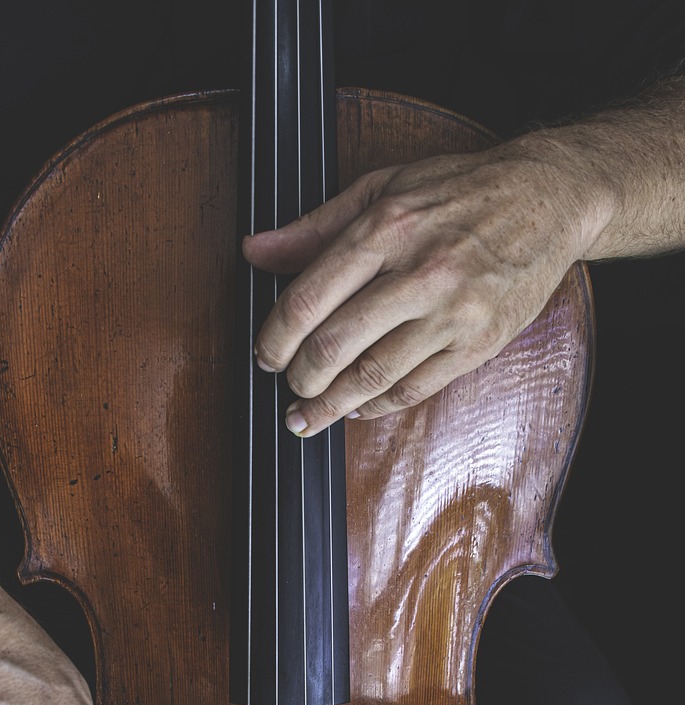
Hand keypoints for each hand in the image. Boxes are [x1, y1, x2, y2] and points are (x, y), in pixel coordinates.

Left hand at [243, 140, 592, 435]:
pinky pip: (415, 389)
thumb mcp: (383, 189)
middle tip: (288, 386)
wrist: (549, 198)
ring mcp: (452, 312)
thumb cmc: (463, 192)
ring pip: (373, 376)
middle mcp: (419, 271)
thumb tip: (255, 251)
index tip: (265, 354)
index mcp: (387, 228)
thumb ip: (316, 227)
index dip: (276, 337)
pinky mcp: (479, 343)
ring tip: (307, 416)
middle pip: (336, 345)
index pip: (310, 297)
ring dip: (331, 406)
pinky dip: (377, 405)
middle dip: (300, 377)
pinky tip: (357, 407)